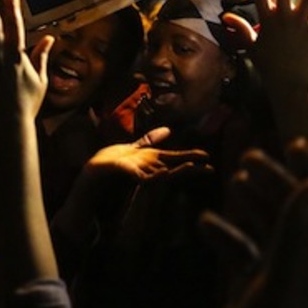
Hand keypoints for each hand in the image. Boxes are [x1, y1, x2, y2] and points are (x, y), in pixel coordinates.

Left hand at [83, 126, 211, 183]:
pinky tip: (166, 172)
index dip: (191, 156)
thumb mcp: (135, 147)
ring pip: (165, 173)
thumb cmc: (114, 159)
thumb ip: (150, 140)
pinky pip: (148, 178)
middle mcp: (151, 167)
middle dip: (192, 167)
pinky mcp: (133, 177)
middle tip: (210, 168)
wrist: (97, 168)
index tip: (207, 156)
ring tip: (193, 167)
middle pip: (175, 166)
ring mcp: (143, 173)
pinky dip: (157, 175)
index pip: (176, 157)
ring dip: (179, 171)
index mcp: (153, 159)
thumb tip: (168, 130)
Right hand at [197, 158, 307, 307]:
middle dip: (298, 187)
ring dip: (258, 209)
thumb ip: (304, 243)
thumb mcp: (291, 299)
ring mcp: (282, 303)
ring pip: (273, 243)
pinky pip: (242, 267)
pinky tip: (206, 224)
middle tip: (282, 149)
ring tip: (237, 175)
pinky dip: (228, 243)